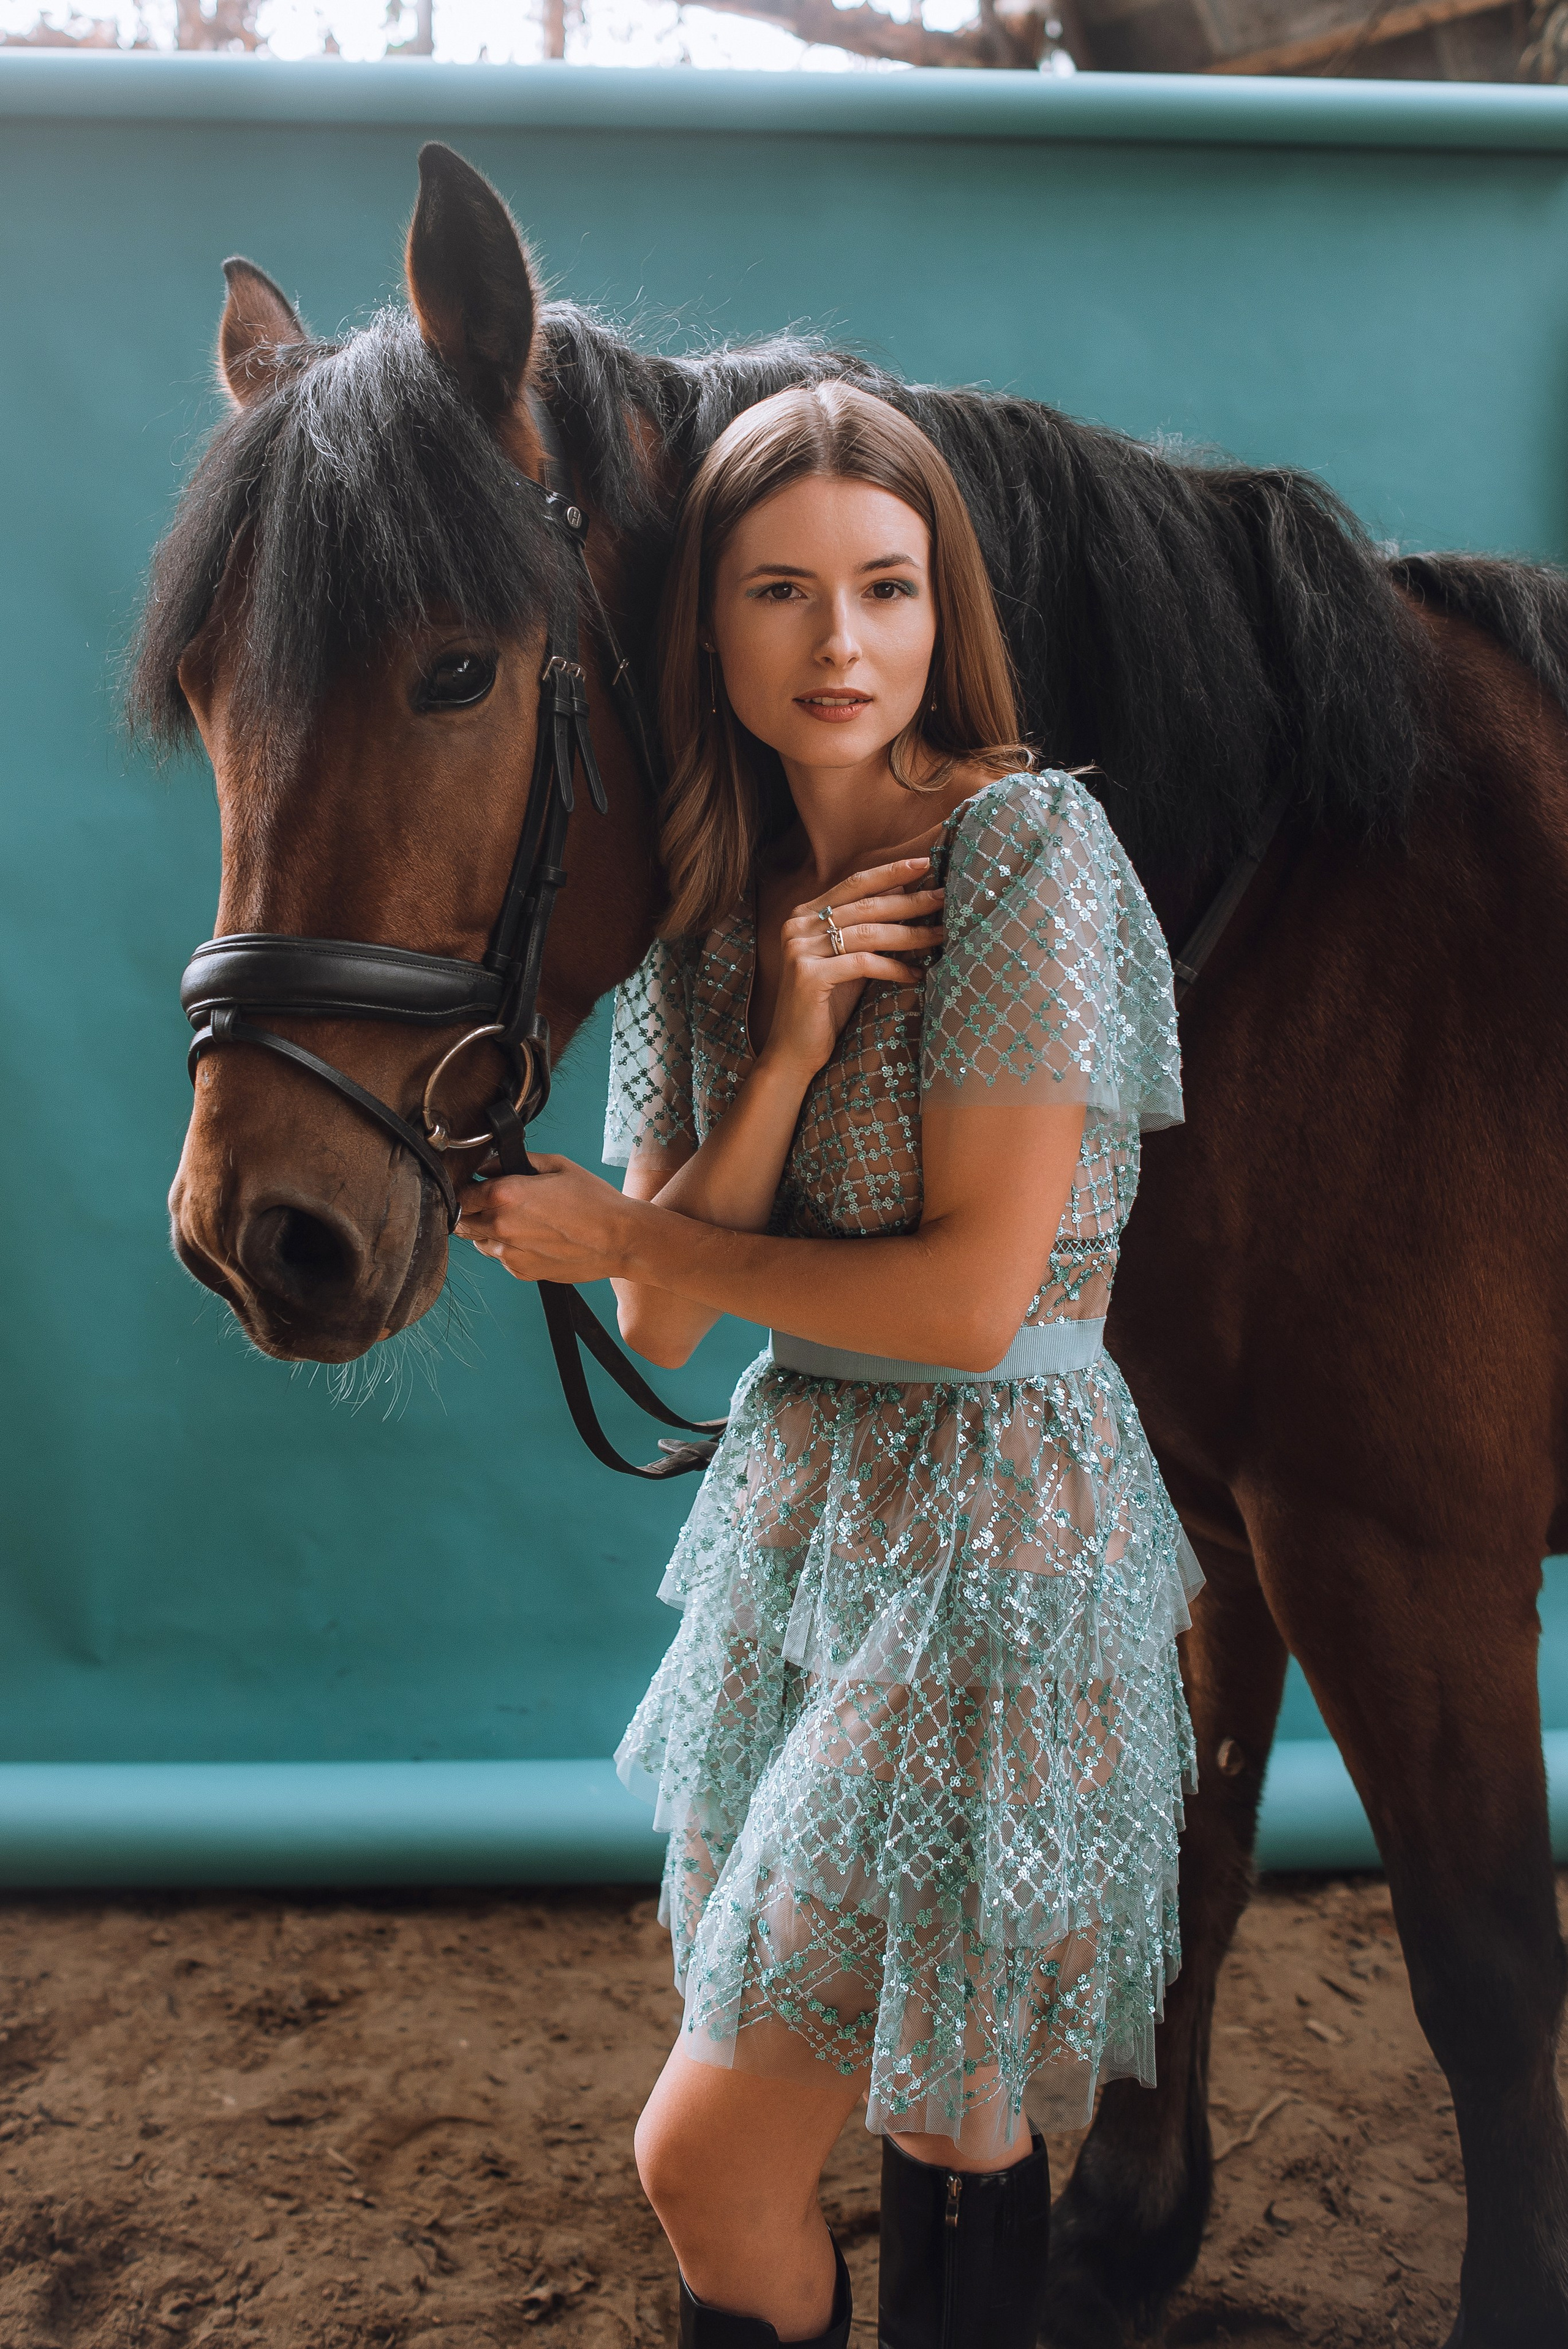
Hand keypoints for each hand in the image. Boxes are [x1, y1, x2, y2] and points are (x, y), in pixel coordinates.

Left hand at [455, 1155, 629, 1284]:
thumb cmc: (595, 1202)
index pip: (461, 1194)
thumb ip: (517, 1162)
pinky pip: (502, 1258)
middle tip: (490, 1204)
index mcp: (505, 1194)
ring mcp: (509, 1253)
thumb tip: (491, 1165)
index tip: (475, 1186)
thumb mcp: (557, 1165)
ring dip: (487, 1231)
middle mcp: (501, 1226)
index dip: (466, 1188)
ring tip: (517, 1222)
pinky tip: (534, 1238)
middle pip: (461, 1222)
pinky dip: (509, 1249)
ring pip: (479, 1243)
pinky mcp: (521, 1272)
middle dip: (471, 1212)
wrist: (620, 1240)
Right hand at [765, 852, 944, 1079]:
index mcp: (804, 915)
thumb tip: (905, 892)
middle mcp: (798, 926)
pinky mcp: (808, 975)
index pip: (854, 884)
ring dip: (910, 933)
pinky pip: (863, 963)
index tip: (926, 863)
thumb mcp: (848, 959)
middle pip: (866, 906)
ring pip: (868, 933)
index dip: (891, 872)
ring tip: (941, 934)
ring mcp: (800, 949)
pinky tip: (916, 974)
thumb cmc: (825, 1006)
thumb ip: (866, 929)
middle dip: (910, 901)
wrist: (792, 1051)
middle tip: (945, 897)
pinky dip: (894, 967)